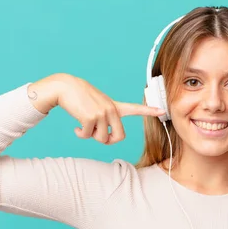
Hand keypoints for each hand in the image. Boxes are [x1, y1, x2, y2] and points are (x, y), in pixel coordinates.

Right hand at [33, 73, 165, 144]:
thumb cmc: (80, 98)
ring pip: (102, 139)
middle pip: (118, 137)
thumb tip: (105, 138)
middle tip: (97, 136)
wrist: (65, 87)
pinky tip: (76, 126)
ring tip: (84, 126)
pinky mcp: (91, 118)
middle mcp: (111, 110)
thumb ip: (105, 120)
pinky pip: (88, 136)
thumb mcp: (97, 106)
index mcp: (115, 106)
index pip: (135, 108)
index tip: (162, 110)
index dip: (149, 111)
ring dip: (91, 137)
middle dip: (108, 141)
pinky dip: (81, 134)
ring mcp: (102, 113)